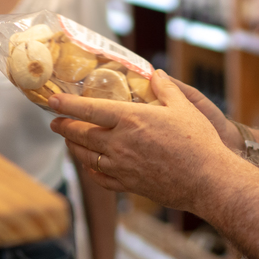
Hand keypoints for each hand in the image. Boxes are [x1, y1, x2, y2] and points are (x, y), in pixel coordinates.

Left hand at [49, 70, 237, 212]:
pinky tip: (91, 166)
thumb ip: (166, 89)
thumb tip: (156, 74)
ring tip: (69, 141)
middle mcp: (119, 143)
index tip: (52, 101)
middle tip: (55, 122)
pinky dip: (91, 170)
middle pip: (81, 134)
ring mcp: (121, 166)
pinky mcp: (128, 185)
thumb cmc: (197, 141)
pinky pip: (101, 178)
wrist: (206, 179)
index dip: (67, 104)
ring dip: (74, 148)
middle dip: (64, 127)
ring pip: (87, 157)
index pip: (89, 109)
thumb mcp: (183, 107)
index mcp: (130, 119)